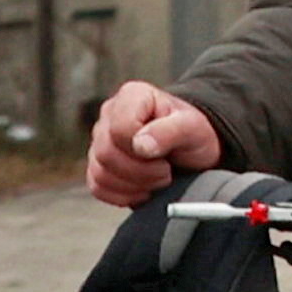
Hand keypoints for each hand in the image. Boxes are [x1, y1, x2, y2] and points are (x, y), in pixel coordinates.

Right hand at [85, 80, 220, 206]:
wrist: (193, 150)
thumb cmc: (193, 133)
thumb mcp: (193, 128)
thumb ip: (169, 131)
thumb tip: (140, 145)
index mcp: (131, 97)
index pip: (119, 129)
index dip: (141, 149)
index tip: (164, 154)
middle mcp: (109, 116)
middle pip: (106, 153)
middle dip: (141, 171)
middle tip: (165, 171)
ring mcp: (100, 141)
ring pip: (100, 173)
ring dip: (134, 185)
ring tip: (157, 178)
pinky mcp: (98, 165)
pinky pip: (98, 188)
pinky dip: (123, 195)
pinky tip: (143, 189)